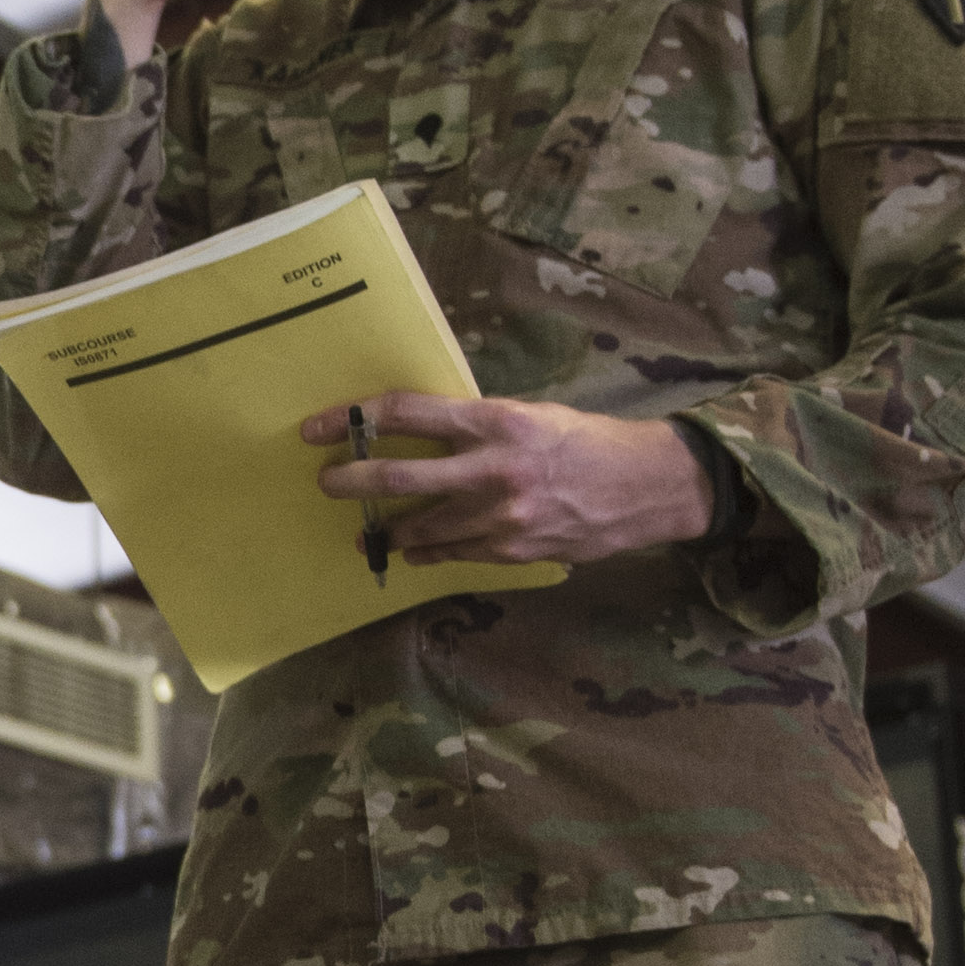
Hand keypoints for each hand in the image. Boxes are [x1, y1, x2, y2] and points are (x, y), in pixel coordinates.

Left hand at [306, 394, 712, 568]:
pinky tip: (414, 548)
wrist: (646, 486)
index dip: (354, 419)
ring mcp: (501, 516)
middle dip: (352, 481)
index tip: (317, 428)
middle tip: (326, 483)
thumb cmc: (585, 442)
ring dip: (391, 527)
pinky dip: (430, 550)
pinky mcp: (512, 552)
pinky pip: (454, 553)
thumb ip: (477, 425)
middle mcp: (493, 468)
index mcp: (495, 420)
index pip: (407, 412)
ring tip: (372, 528)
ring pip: (422, 526)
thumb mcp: (530, 416)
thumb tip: (421, 431)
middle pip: (399, 473)